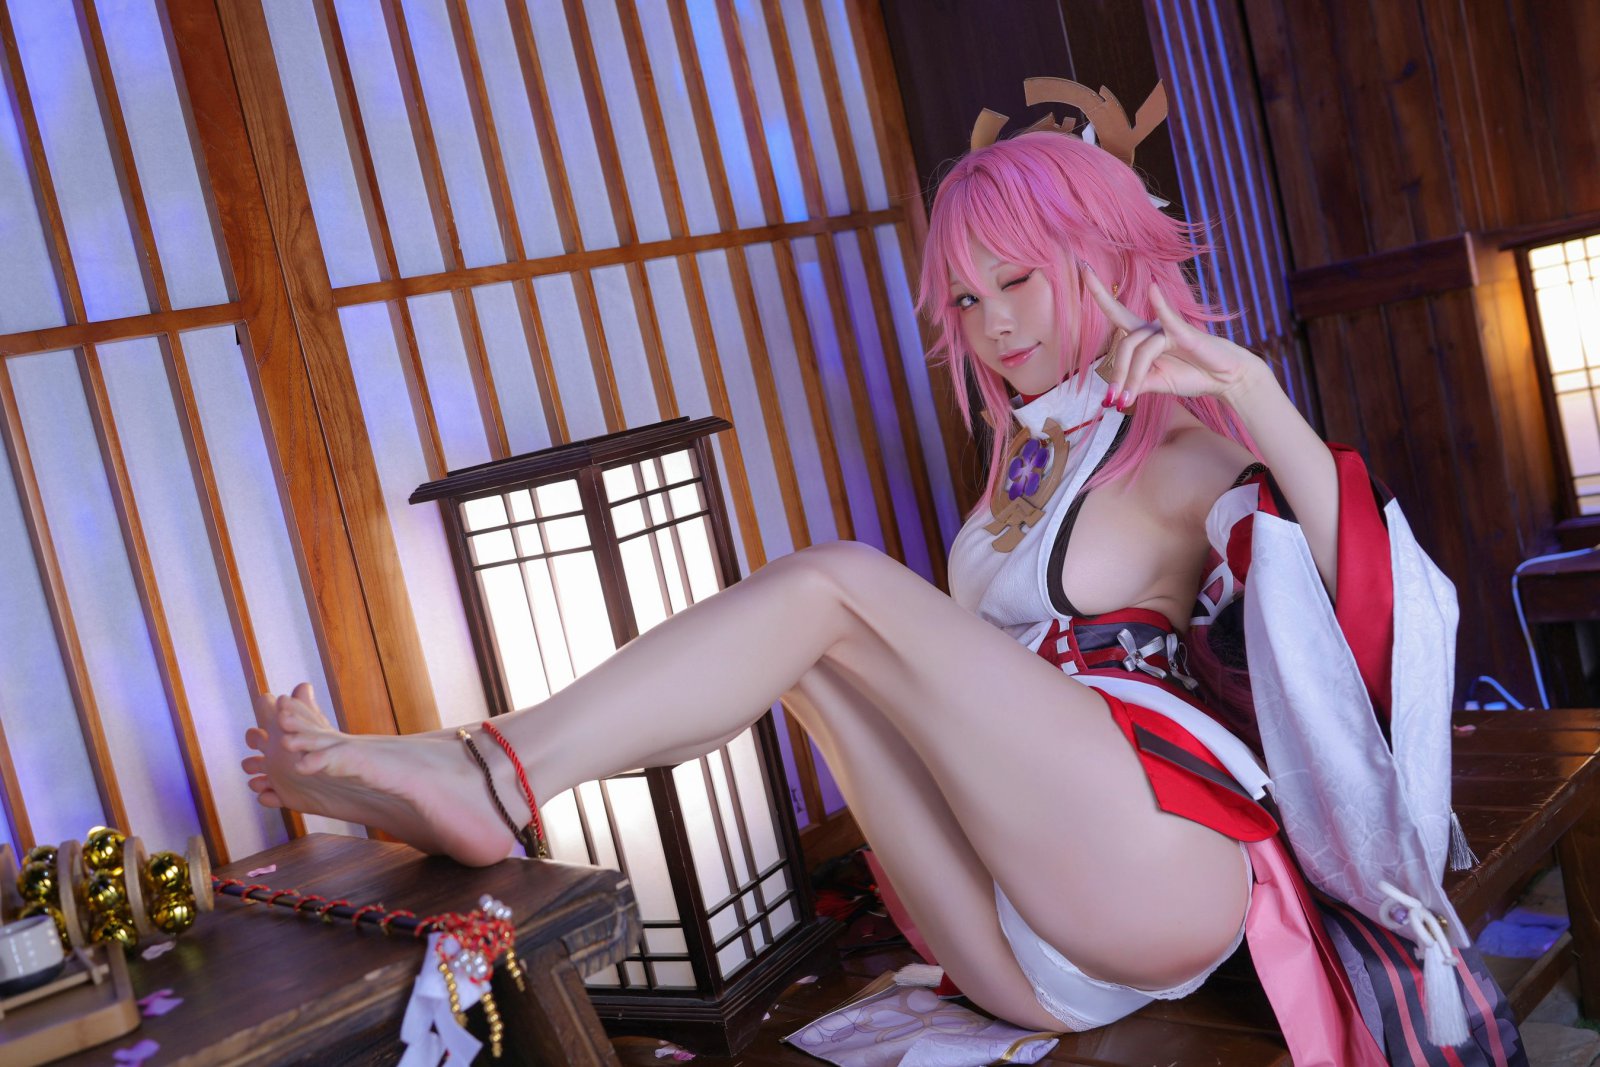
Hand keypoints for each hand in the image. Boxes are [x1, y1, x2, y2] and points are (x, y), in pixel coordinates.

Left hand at [1083, 266, 1264, 409]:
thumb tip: (1115, 396)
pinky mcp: (1185, 332)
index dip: (1099, 292)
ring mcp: (1168, 328)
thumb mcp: (1157, 384)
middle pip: (1124, 344)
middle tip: (1113, 400)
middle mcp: (1153, 328)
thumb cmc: (1192, 375)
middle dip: (1116, 374)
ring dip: (1131, 376)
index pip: (1116, 312)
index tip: (1083, 267)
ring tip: (1128, 399)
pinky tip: (1153, 289)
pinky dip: (1160, 304)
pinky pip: (1168, 319)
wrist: (1224, 379)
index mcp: (1144, 337)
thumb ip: (1136, 384)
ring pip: (1139, 349)